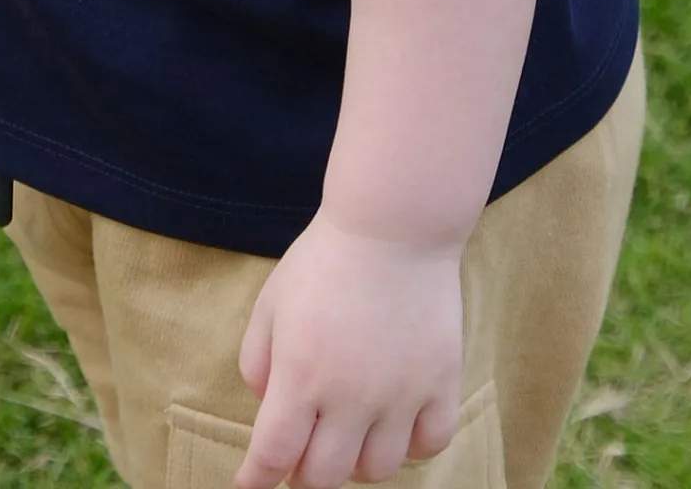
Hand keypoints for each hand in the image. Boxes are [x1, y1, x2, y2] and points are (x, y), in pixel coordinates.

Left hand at [234, 215, 463, 488]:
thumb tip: (266, 405)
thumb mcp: (271, 302)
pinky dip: (410, 445)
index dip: (257, 479)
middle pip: (323, 476)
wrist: (391, 228)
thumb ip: (257, 359)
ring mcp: (400, 395)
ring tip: (350, 430)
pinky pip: (429, 445)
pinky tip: (396, 420)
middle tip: (303, 450)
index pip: (273, 454)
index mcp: (300, 375)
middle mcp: (350, 397)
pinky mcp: (440, 385)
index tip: (250, 485)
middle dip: (305, 472)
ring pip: (377, 471)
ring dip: (355, 461)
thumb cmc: (323, 260)